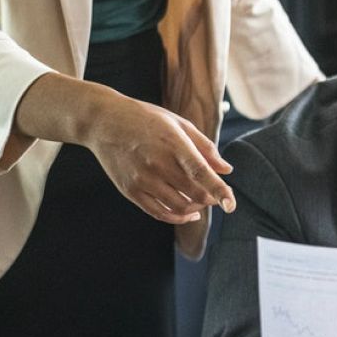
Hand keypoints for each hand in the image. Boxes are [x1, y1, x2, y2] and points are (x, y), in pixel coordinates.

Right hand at [86, 92, 233, 224]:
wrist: (104, 121)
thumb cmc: (146, 119)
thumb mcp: (178, 124)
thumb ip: (205, 147)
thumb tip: (226, 170)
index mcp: (173, 144)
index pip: (201, 172)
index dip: (219, 190)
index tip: (231, 205)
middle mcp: (157, 164)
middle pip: (193, 194)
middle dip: (210, 199)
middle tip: (215, 195)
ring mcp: (142, 179)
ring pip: (178, 207)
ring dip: (195, 209)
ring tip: (201, 202)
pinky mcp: (130, 190)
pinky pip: (158, 213)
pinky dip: (177, 217)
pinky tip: (187, 213)